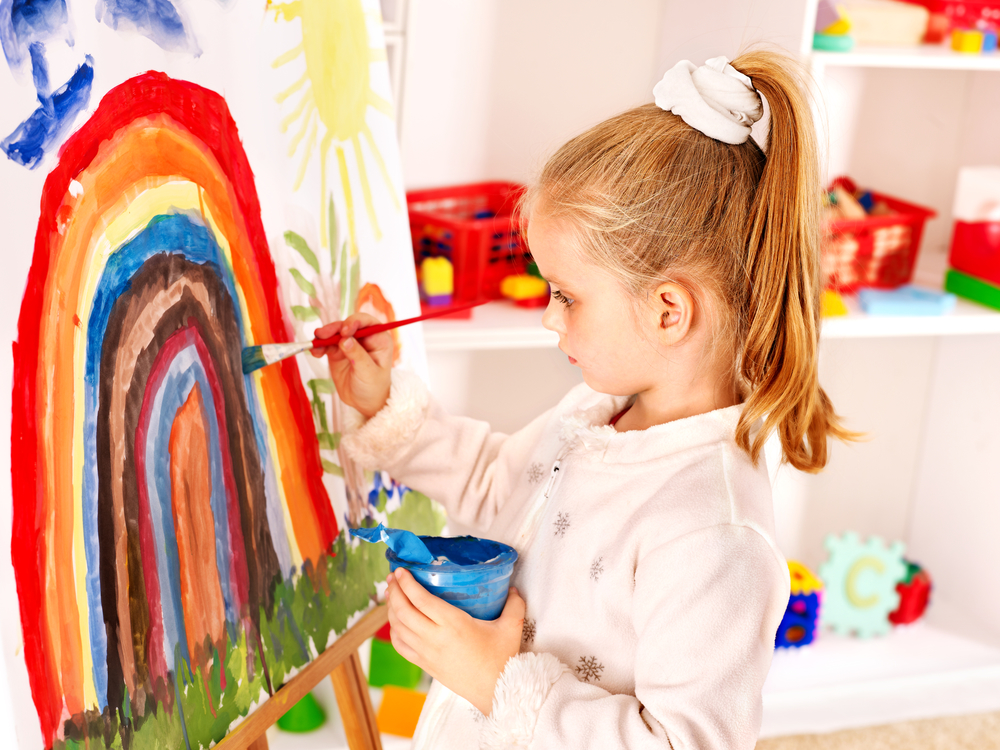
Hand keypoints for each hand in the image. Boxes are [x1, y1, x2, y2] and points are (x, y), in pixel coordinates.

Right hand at [311, 313, 392, 417]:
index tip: (344, 331)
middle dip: (334, 328)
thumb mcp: (368, 373)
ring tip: (315, 344)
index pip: (366, 322)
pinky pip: (326, 344)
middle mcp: (364, 338)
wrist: (364, 402)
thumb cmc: (373, 387)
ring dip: (324, 336)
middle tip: (322, 335)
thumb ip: (357, 355)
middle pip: (347, 325)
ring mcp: (349, 343)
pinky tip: (315, 351)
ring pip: (335, 333)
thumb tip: (345, 339)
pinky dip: (319, 346)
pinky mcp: (337, 351)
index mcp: (379, 339)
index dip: (354, 322)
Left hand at [385, 567, 525, 715]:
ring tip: (391, 594)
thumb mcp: (512, 627)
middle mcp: (435, 637)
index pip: (421, 599)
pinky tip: (396, 622)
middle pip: (404, 611)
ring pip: (398, 628)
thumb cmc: (502, 659)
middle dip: (394, 591)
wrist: (496, 691)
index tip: (400, 570)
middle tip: (392, 577)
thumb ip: (514, 604)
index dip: (407, 583)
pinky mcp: (426, 665)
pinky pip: (401, 646)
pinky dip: (394, 631)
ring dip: (391, 609)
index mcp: (454, 624)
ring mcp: (427, 653)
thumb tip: (513, 588)